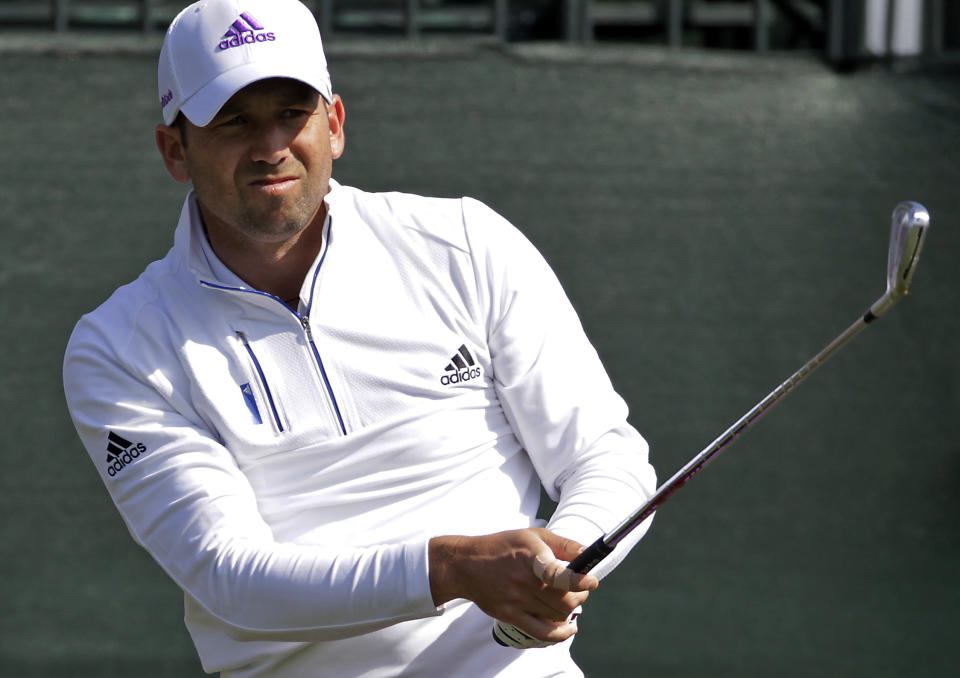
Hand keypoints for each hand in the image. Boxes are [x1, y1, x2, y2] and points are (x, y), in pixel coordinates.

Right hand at [429, 528, 597, 644]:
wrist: (466, 565)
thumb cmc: (503, 547)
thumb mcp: (533, 536)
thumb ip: (563, 545)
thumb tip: (589, 553)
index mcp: (530, 556)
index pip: (557, 574)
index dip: (578, 580)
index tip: (591, 582)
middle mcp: (523, 580)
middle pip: (564, 600)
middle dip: (580, 596)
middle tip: (582, 589)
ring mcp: (516, 600)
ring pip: (557, 615)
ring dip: (570, 610)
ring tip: (569, 600)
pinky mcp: (510, 616)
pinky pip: (543, 633)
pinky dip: (561, 633)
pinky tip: (569, 626)